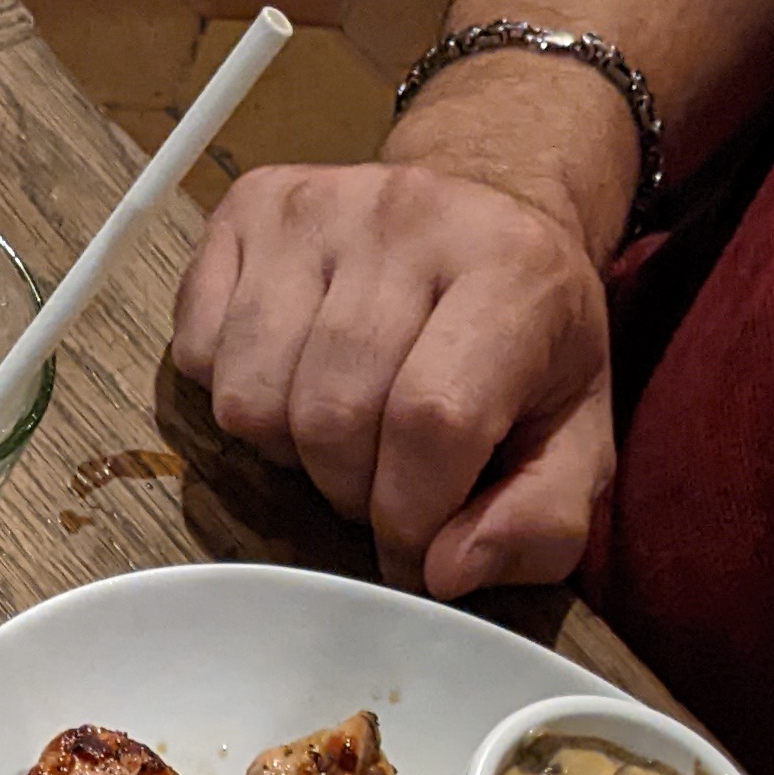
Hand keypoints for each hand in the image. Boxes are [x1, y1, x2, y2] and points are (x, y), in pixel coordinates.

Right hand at [171, 157, 615, 598]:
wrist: (490, 202)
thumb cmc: (528, 340)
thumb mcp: (574, 437)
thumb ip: (539, 523)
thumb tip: (445, 573)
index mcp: (510, 271)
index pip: (429, 422)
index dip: (409, 516)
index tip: (413, 549)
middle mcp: (409, 217)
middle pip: (331, 417)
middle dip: (350, 489)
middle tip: (380, 479)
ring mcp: (318, 204)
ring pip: (253, 397)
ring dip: (290, 448)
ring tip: (339, 426)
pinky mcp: (250, 207)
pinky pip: (199, 352)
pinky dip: (237, 394)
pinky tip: (293, 374)